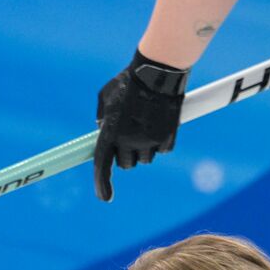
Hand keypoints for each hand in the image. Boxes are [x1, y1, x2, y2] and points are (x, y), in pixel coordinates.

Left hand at [93, 50, 188, 200]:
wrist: (157, 72)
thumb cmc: (128, 81)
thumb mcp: (105, 96)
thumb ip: (101, 117)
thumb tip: (100, 133)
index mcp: (110, 131)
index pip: (102, 165)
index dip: (102, 184)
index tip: (104, 197)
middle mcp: (129, 140)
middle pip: (126, 164)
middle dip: (125, 155)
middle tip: (128, 138)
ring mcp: (150, 140)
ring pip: (145, 159)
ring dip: (143, 149)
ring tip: (144, 124)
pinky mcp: (168, 138)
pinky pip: (162, 150)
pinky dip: (160, 142)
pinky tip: (159, 123)